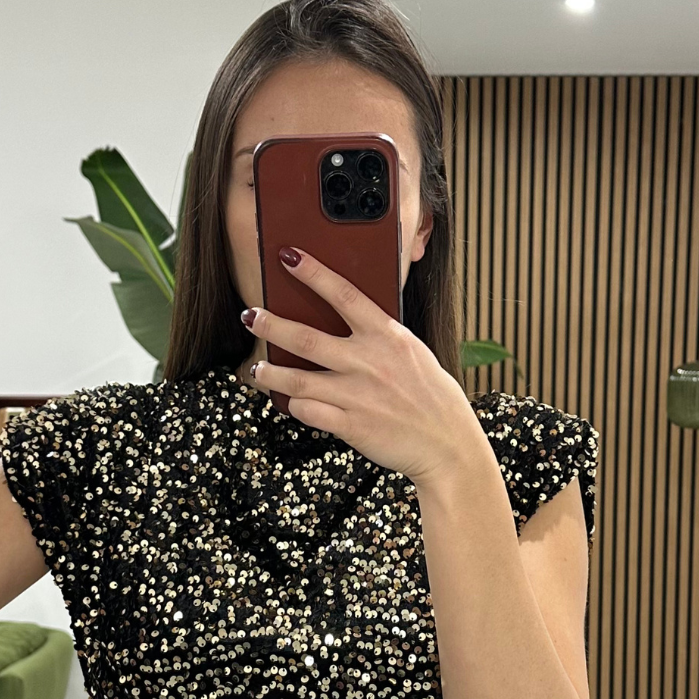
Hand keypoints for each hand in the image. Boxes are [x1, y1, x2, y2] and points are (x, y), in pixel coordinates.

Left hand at [243, 248, 485, 485]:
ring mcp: (358, 395)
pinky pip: (309, 412)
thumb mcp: (411, 352)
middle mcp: (369, 362)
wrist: (447, 442)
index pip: (344, 295)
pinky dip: (294, 406)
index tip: (288, 256)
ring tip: (258, 370)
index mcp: (388, 336)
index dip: (313, 273)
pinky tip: (288, 401)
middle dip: (272, 325)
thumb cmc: (430, 395)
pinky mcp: (351, 426)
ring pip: (299, 380)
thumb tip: (347, 320)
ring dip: (272, 373)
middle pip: (307, 338)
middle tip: (251, 316)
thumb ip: (380, 336)